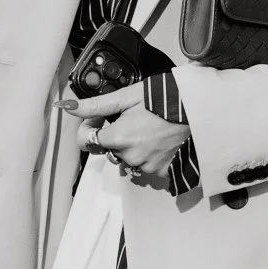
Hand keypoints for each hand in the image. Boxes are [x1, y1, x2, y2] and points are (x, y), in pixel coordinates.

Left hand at [63, 84, 189, 185]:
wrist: (199, 109)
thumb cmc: (166, 99)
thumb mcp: (127, 96)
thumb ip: (96, 105)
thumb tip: (68, 107)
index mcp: (118, 138)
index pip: (87, 142)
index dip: (91, 128)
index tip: (101, 119)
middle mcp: (130, 156)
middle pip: (109, 149)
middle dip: (115, 136)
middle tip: (133, 118)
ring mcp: (147, 166)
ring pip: (128, 158)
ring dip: (133, 146)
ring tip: (149, 128)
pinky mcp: (161, 171)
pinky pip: (146, 165)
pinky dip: (149, 154)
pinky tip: (158, 139)